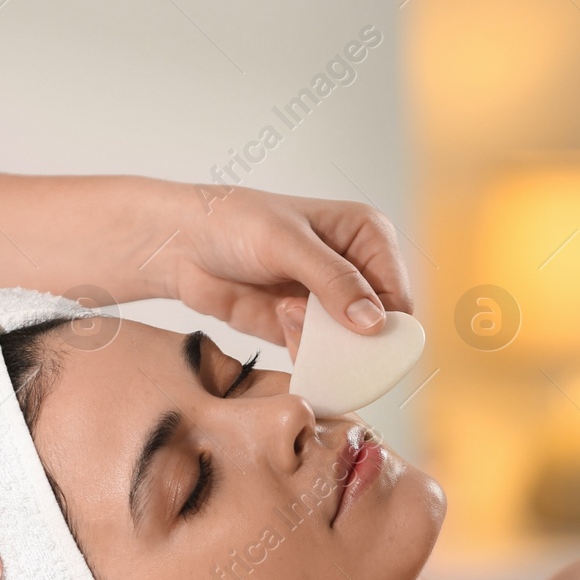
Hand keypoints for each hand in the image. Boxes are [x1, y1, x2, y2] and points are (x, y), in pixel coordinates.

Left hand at [167, 185, 414, 357]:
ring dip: (321, 343)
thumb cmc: (232, 223)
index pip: (398, 293)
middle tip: (312, 326)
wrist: (181, 245)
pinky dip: (304, 352)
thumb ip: (333, 281)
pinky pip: (319, 356)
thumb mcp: (287, 244)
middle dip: (350, 338)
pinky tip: (277, 320)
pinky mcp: (302, 328)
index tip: (358, 337)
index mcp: (367, 236)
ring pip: (349, 347)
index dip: (387, 323)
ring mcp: (328, 302)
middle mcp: (355, 270)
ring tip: (285, 312)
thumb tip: (375, 322)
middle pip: (379, 328)